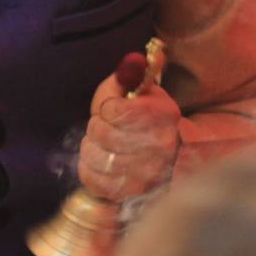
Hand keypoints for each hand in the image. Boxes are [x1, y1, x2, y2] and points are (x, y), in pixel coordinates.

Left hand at [78, 70, 180, 201]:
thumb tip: (132, 61)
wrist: (166, 158)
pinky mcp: (130, 194)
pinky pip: (91, 178)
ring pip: (95, 156)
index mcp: (163, 115)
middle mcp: (161, 146)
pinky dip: (89, 168)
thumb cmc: (145, 120)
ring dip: (92, 148)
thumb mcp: (140, 92)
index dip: (106, 107)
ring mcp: (147, 174)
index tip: (113, 109)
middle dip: (96, 127)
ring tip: (103, 146)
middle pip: (102, 133)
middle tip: (105, 128)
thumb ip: (130, 76)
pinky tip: (101, 162)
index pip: (113, 110)